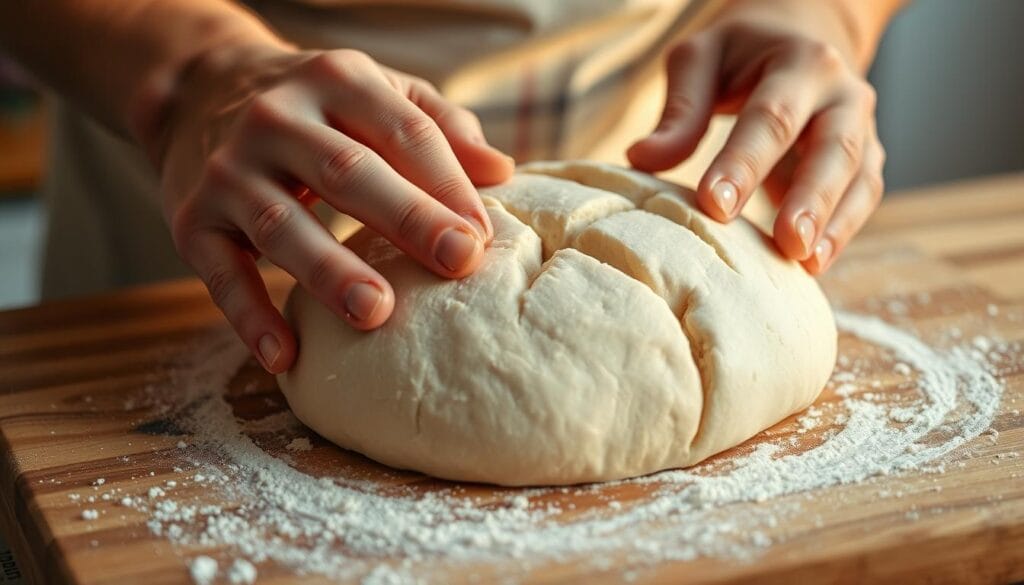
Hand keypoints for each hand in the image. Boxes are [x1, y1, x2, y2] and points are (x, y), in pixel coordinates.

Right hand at [156, 45, 513, 372]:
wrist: (196, 91)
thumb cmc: (316, 107)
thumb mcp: (375, 93)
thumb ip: (438, 126)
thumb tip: (502, 171)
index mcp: (338, 81)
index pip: (404, 132)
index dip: (448, 183)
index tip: (483, 238)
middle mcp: (278, 118)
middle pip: (349, 171)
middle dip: (407, 217)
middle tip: (458, 261)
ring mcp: (229, 169)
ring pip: (281, 222)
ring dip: (329, 270)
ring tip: (375, 312)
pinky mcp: (192, 219)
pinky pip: (220, 273)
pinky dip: (249, 316)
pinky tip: (284, 355)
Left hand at [628, 0, 885, 273]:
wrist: (799, 37)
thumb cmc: (740, 55)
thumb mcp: (701, 60)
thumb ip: (679, 111)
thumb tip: (642, 159)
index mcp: (800, 62)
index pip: (772, 117)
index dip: (744, 163)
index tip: (714, 205)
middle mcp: (842, 93)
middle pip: (832, 148)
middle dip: (811, 199)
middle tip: (786, 243)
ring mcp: (861, 127)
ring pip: (859, 177)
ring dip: (836, 223)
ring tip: (808, 264)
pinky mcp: (865, 158)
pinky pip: (863, 196)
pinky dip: (844, 231)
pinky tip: (815, 264)